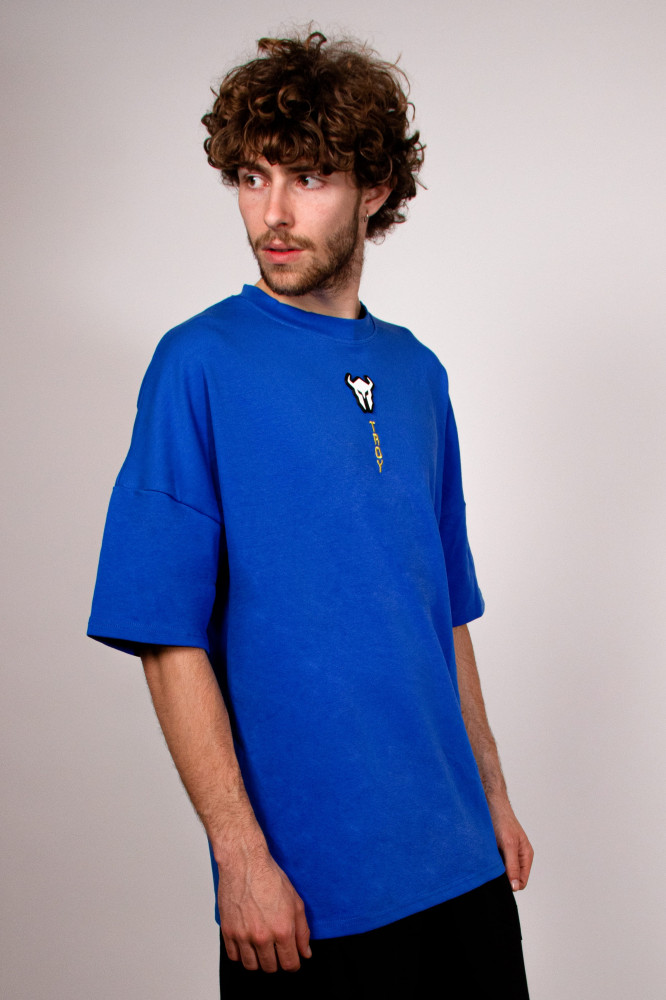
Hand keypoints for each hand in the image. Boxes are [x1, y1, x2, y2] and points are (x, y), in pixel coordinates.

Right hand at [218, 847, 311, 971]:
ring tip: (262, 947)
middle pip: (270, 967)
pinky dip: (241, 954)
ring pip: (251, 966)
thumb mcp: (296, 902)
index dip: (293, 964)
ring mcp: (243, 935)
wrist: (244, 863)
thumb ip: (302, 931)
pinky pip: (234, 956)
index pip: (290, 964)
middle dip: (276, 961)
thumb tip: (305, 953)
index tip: (292, 959)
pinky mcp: (228, 931)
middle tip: (276, 949)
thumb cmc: (270, 878)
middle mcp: (262, 937)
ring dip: (258, 960)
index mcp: (282, 930)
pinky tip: (247, 943)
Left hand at [487, 796, 533, 890]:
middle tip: (490, 868)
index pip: (521, 882)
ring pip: (501, 871)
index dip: (511, 884)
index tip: (498, 878)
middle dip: (501, 877)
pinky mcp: (497, 849)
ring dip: (493, 868)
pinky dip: (488, 861)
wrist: (490, 802)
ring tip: (487, 858)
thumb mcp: (508, 844)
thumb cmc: (502, 820)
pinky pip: (494, 862)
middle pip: (511, 878)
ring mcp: (507, 853)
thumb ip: (512, 866)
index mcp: (526, 856)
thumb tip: (515, 887)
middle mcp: (518, 856)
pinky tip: (482, 854)